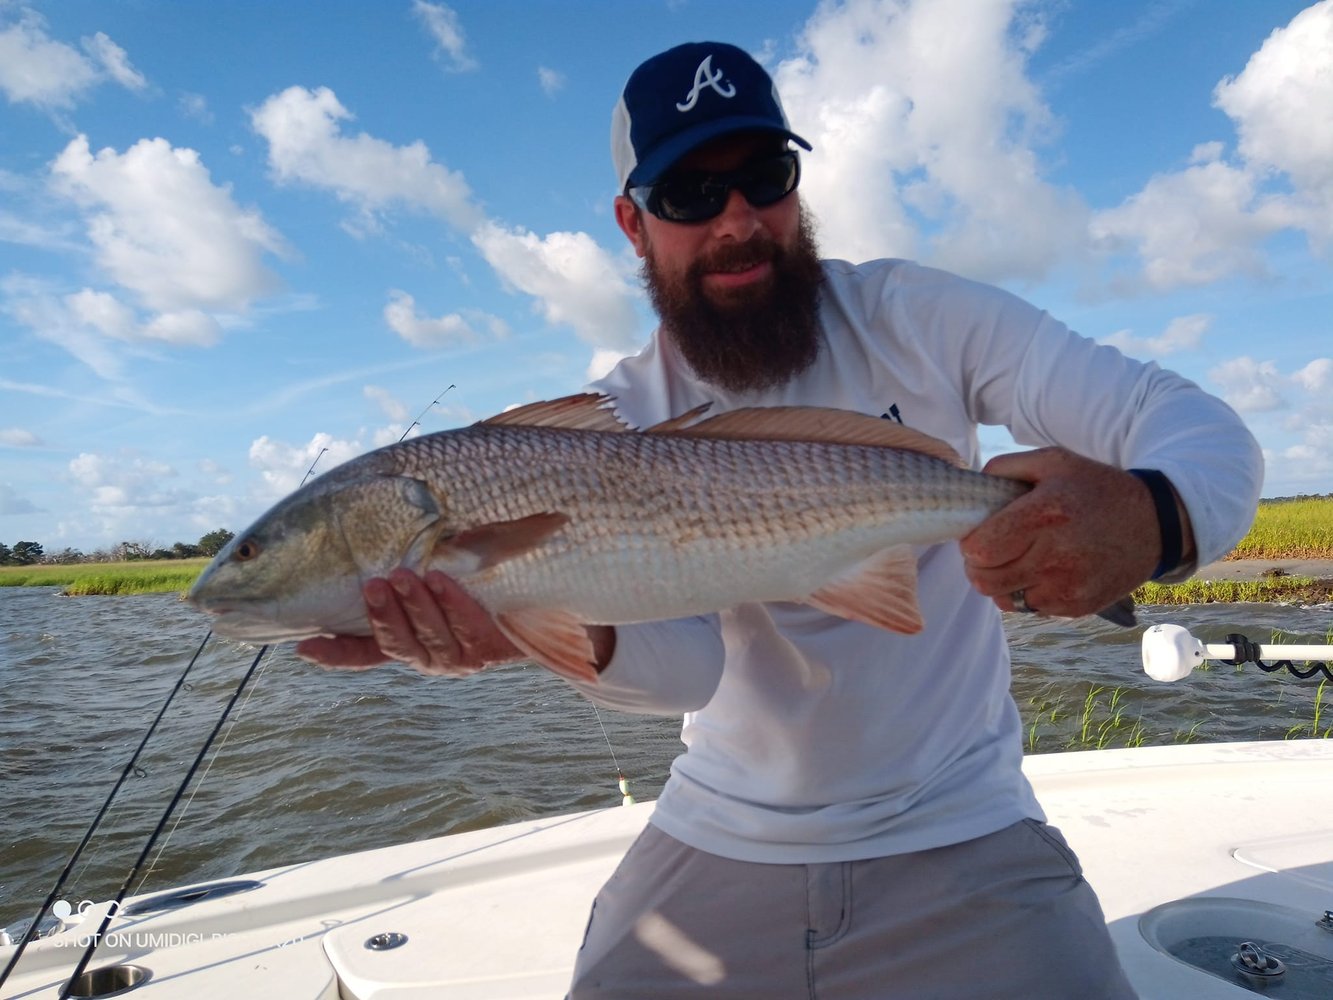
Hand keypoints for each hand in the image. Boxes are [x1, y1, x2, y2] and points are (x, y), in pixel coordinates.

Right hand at [295, 569, 522, 675]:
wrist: (534, 592)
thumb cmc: (474, 575)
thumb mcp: (435, 566)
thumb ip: (403, 561)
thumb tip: (362, 518)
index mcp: (405, 641)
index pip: (363, 653)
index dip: (335, 653)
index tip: (305, 646)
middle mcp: (426, 655)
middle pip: (396, 643)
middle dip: (382, 614)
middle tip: (372, 582)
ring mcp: (456, 657)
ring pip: (428, 636)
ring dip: (414, 605)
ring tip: (403, 574)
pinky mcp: (486, 650)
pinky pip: (465, 625)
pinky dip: (451, 602)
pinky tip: (440, 578)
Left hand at [959, 448, 1169, 617]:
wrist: (1155, 523)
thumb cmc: (1096, 488)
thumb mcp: (1055, 461)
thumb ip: (1007, 466)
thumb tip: (974, 483)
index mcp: (1046, 514)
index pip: (980, 549)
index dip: (971, 544)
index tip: (981, 535)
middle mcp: (1056, 555)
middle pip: (985, 579)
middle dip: (979, 566)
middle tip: (991, 552)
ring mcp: (1068, 586)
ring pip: (1003, 599)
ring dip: (1001, 582)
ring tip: (1016, 562)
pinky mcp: (1078, 607)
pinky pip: (1030, 608)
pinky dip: (1027, 594)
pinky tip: (1041, 573)